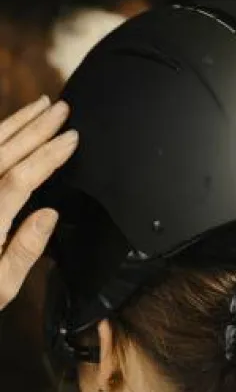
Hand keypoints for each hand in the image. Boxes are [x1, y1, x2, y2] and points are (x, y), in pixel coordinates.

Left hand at [0, 96, 77, 310]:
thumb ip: (25, 250)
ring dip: (15, 123)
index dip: (48, 156)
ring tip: (40, 105)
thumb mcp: (2, 286)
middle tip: (61, 109)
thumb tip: (49, 213)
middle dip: (35, 128)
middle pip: (3, 153)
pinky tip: (7, 127)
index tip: (72, 138)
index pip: (20, 179)